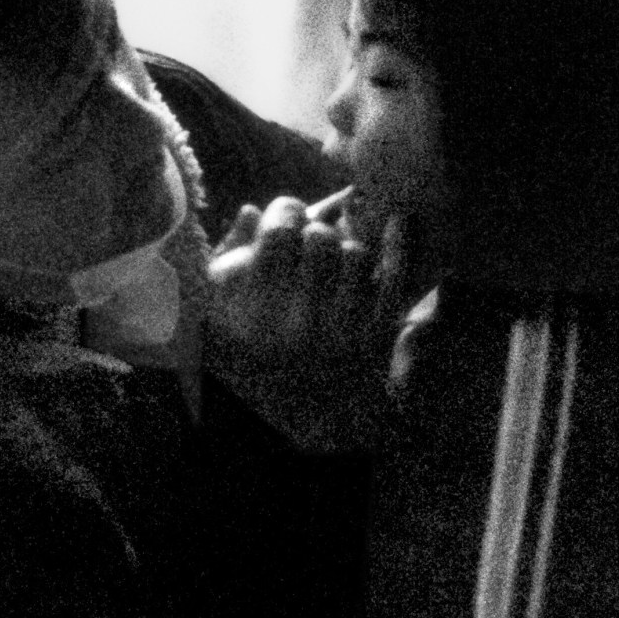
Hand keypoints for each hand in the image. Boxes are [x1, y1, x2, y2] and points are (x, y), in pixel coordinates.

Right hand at [207, 190, 412, 363]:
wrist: (298, 407)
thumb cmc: (251, 338)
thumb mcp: (221, 300)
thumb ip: (232, 252)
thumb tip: (252, 211)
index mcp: (256, 306)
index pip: (280, 229)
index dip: (285, 213)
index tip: (286, 219)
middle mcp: (299, 320)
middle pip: (321, 237)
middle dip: (315, 233)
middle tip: (311, 246)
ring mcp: (342, 330)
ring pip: (357, 254)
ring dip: (345, 252)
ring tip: (335, 266)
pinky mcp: (376, 338)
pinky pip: (394, 278)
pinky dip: (397, 246)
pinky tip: (395, 222)